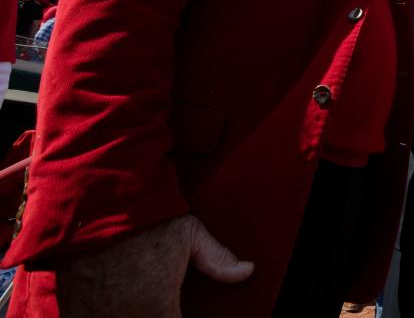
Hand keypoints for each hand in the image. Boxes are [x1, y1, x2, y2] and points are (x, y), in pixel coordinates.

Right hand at [54, 214, 251, 315]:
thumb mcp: (189, 233)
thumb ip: (218, 259)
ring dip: (127, 315)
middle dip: (154, 316)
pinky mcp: (71, 309)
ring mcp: (93, 316)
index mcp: (157, 310)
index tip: (176, 312)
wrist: (93, 202)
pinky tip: (113, 305)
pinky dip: (99, 315)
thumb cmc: (145, 217)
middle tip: (159, 304)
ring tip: (138, 304)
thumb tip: (247, 271)